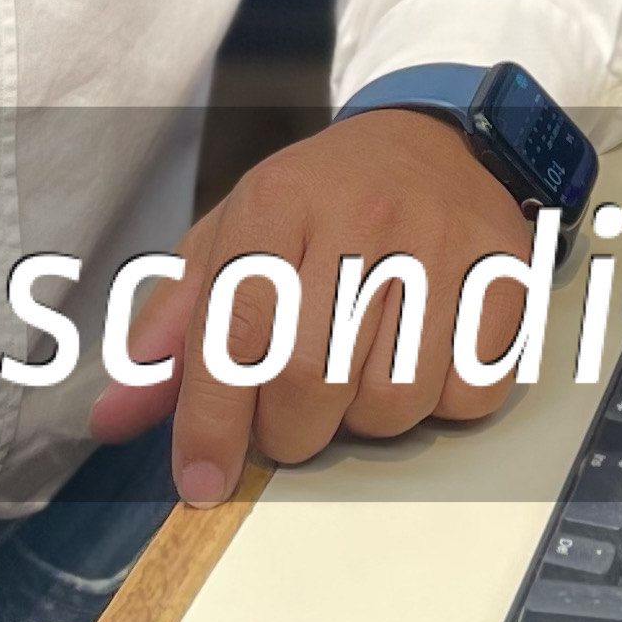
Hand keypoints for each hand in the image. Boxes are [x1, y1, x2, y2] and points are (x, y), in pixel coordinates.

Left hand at [88, 112, 540, 500]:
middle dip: (290, 431)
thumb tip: (115, 415)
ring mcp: (441, 245)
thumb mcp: (231, 241)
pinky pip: (468, 394)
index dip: (212, 423)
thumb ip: (172, 331)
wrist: (435, 141)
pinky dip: (440, 404)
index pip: (234, 334)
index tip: (201, 481)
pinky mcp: (506, 276)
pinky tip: (422, 359)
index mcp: (277, 204)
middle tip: (290, 418)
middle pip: (311, 379)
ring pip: (393, 401)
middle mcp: (363, 218)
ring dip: (367, 420)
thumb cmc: (322, 204)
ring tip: (359, 375)